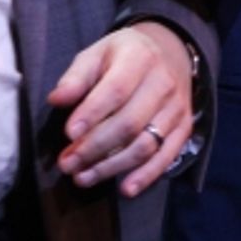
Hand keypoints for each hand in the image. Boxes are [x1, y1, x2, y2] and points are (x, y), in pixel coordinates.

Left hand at [49, 21, 193, 197]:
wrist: (169, 51)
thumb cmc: (123, 55)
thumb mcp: (97, 53)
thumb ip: (76, 77)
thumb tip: (56, 100)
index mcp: (139, 58)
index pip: (116, 90)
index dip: (92, 114)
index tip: (68, 134)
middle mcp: (163, 83)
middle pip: (129, 123)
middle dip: (94, 148)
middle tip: (67, 164)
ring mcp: (177, 108)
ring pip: (145, 145)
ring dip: (112, 167)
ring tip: (82, 178)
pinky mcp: (184, 128)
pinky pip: (166, 157)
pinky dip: (146, 176)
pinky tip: (125, 189)